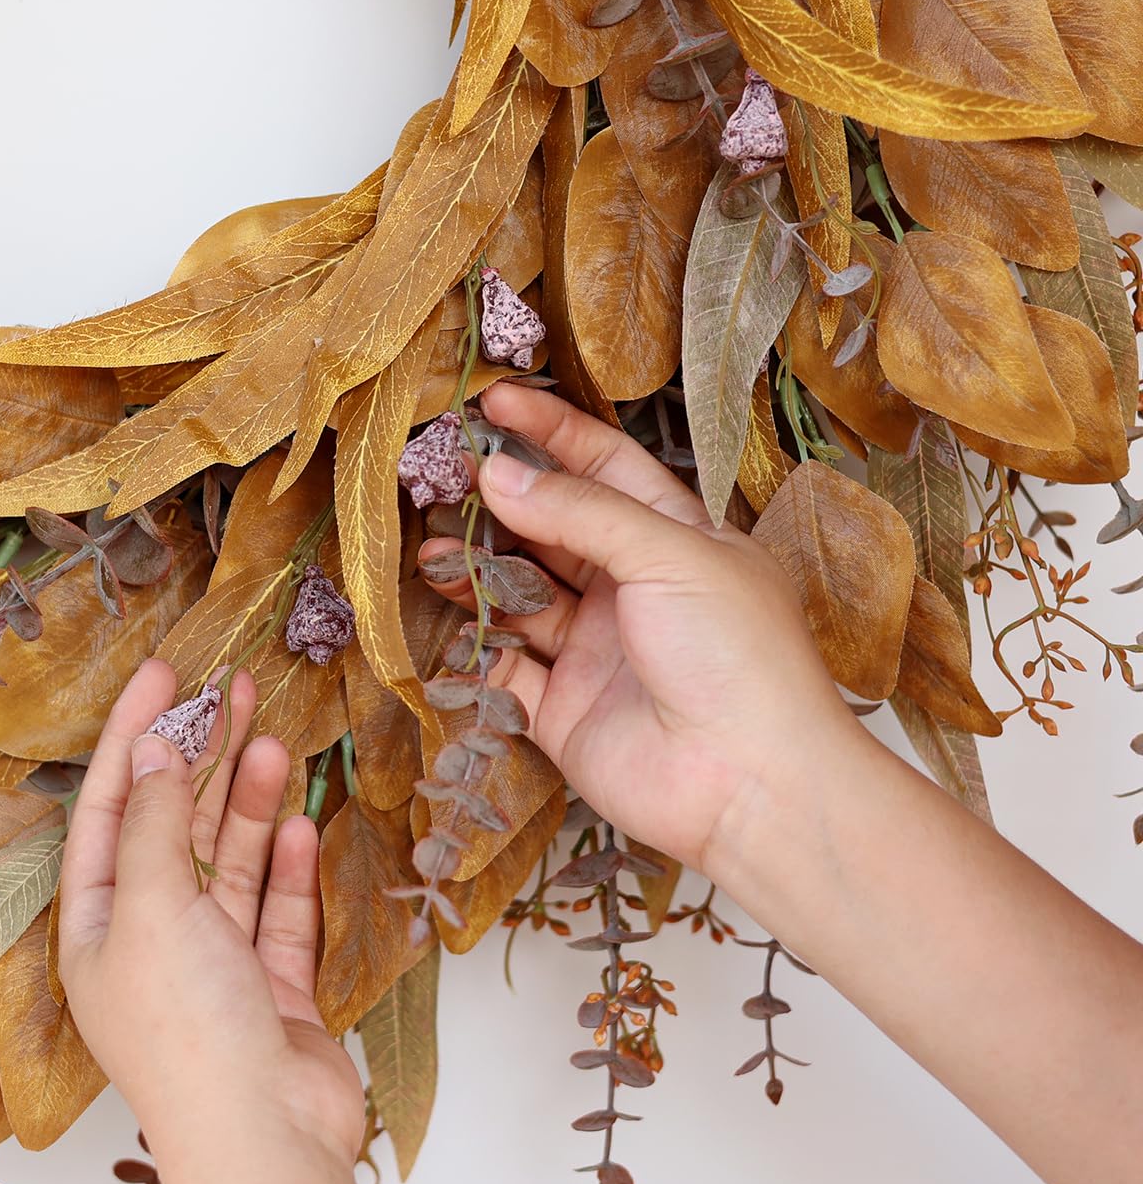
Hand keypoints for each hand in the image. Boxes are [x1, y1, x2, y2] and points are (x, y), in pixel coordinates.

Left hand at [58, 659, 363, 1183]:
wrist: (264, 1137)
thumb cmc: (188, 1031)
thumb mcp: (152, 907)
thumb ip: (155, 822)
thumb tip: (150, 748)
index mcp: (98, 926)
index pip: (110, 807)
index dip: (136, 734)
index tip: (166, 672)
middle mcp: (150, 939)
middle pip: (177, 826)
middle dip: (204, 756)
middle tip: (235, 688)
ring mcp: (214, 964)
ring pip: (232, 861)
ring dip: (253, 802)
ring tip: (275, 742)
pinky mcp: (270, 988)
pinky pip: (277, 910)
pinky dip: (290, 867)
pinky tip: (305, 822)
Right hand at [419, 381, 858, 875]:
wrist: (751, 783)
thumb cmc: (736, 653)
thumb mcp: (669, 554)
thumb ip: (579, 512)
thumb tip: (497, 473)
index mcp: (673, 539)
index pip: (604, 467)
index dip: (551, 431)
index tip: (493, 400)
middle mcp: (631, 589)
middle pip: (552, 528)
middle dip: (499, 501)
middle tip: (439, 475)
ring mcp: (595, 650)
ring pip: (520, 593)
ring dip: (475, 569)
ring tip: (431, 548)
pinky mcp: (563, 710)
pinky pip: (505, 666)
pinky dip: (472, 642)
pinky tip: (443, 612)